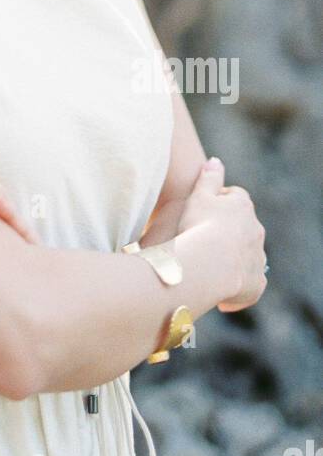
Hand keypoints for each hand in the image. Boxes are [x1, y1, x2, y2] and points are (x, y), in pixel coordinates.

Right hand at [178, 159, 267, 311]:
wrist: (207, 264)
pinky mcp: (255, 284)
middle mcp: (255, 231)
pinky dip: (237, 289)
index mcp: (241, 207)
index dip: (218, 202)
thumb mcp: (198, 195)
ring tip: (208, 267)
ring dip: (232, 259)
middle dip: (226, 232)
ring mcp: (257, 258)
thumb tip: (215, 161)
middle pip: (242, 228)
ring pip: (246, 256)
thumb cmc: (198, 225)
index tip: (202, 211)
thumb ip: (208, 177)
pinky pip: (248, 285)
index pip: (235, 197)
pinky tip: (220, 294)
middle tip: (202, 239)